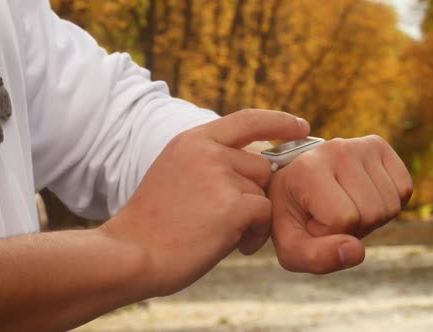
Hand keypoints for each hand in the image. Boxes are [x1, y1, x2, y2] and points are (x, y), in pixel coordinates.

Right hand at [101, 110, 308, 295]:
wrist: (130, 253)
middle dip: (253, 191)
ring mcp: (220, 177)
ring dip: (252, 215)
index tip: (301, 126)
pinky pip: (265, 215)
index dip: (278, 122)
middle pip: (261, 164)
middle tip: (228, 218)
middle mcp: (207, 152)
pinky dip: (254, 232)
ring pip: (263, 193)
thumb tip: (257, 163)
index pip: (247, 120)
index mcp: (191, 141)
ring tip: (221, 232)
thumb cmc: (153, 223)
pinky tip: (229, 243)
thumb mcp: (173, 174)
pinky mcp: (232, 206)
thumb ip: (208, 162)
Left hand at [269, 135, 412, 273]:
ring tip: (341, 205)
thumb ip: (316, 258)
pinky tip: (361, 197)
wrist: (292, 186)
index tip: (309, 220)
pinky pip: (404, 189)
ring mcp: (360, 144)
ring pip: (391, 205)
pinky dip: (388, 203)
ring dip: (370, 218)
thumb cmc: (290, 219)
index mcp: (307, 169)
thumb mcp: (291, 248)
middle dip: (352, 227)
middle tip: (327, 215)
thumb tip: (356, 251)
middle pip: (372, 212)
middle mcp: (336, 149)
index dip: (329, 233)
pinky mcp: (379, 145)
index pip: (343, 219)